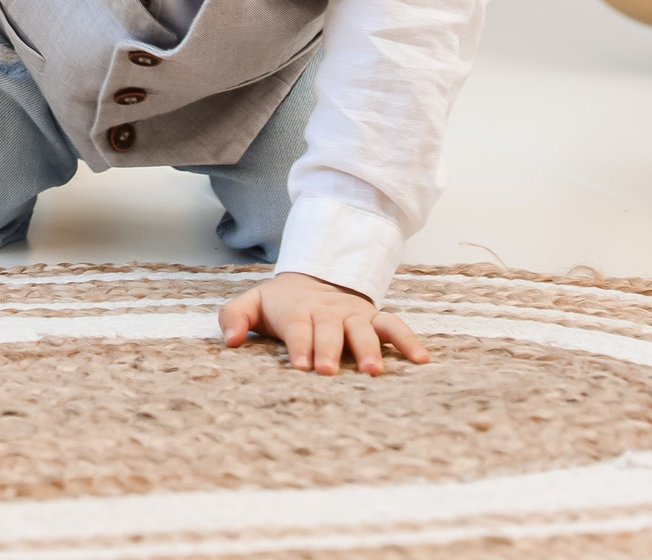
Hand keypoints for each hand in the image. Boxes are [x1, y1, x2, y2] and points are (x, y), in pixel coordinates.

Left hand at [219, 271, 429, 375]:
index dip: (300, 345)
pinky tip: (422, 360)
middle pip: (330, 330)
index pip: (298, 327)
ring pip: (363, 330)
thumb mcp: (252, 303)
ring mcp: (354, 316)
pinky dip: (408, 341)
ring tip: (372, 371)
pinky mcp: (374, 320)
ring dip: (369, 349)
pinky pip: (394, 327)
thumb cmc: (280, 304)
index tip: (300, 366)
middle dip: (330, 350)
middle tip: (329, 371)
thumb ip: (234, 317)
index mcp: (298, 310)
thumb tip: (229, 341)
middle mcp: (328, 313)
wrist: (312, 280)